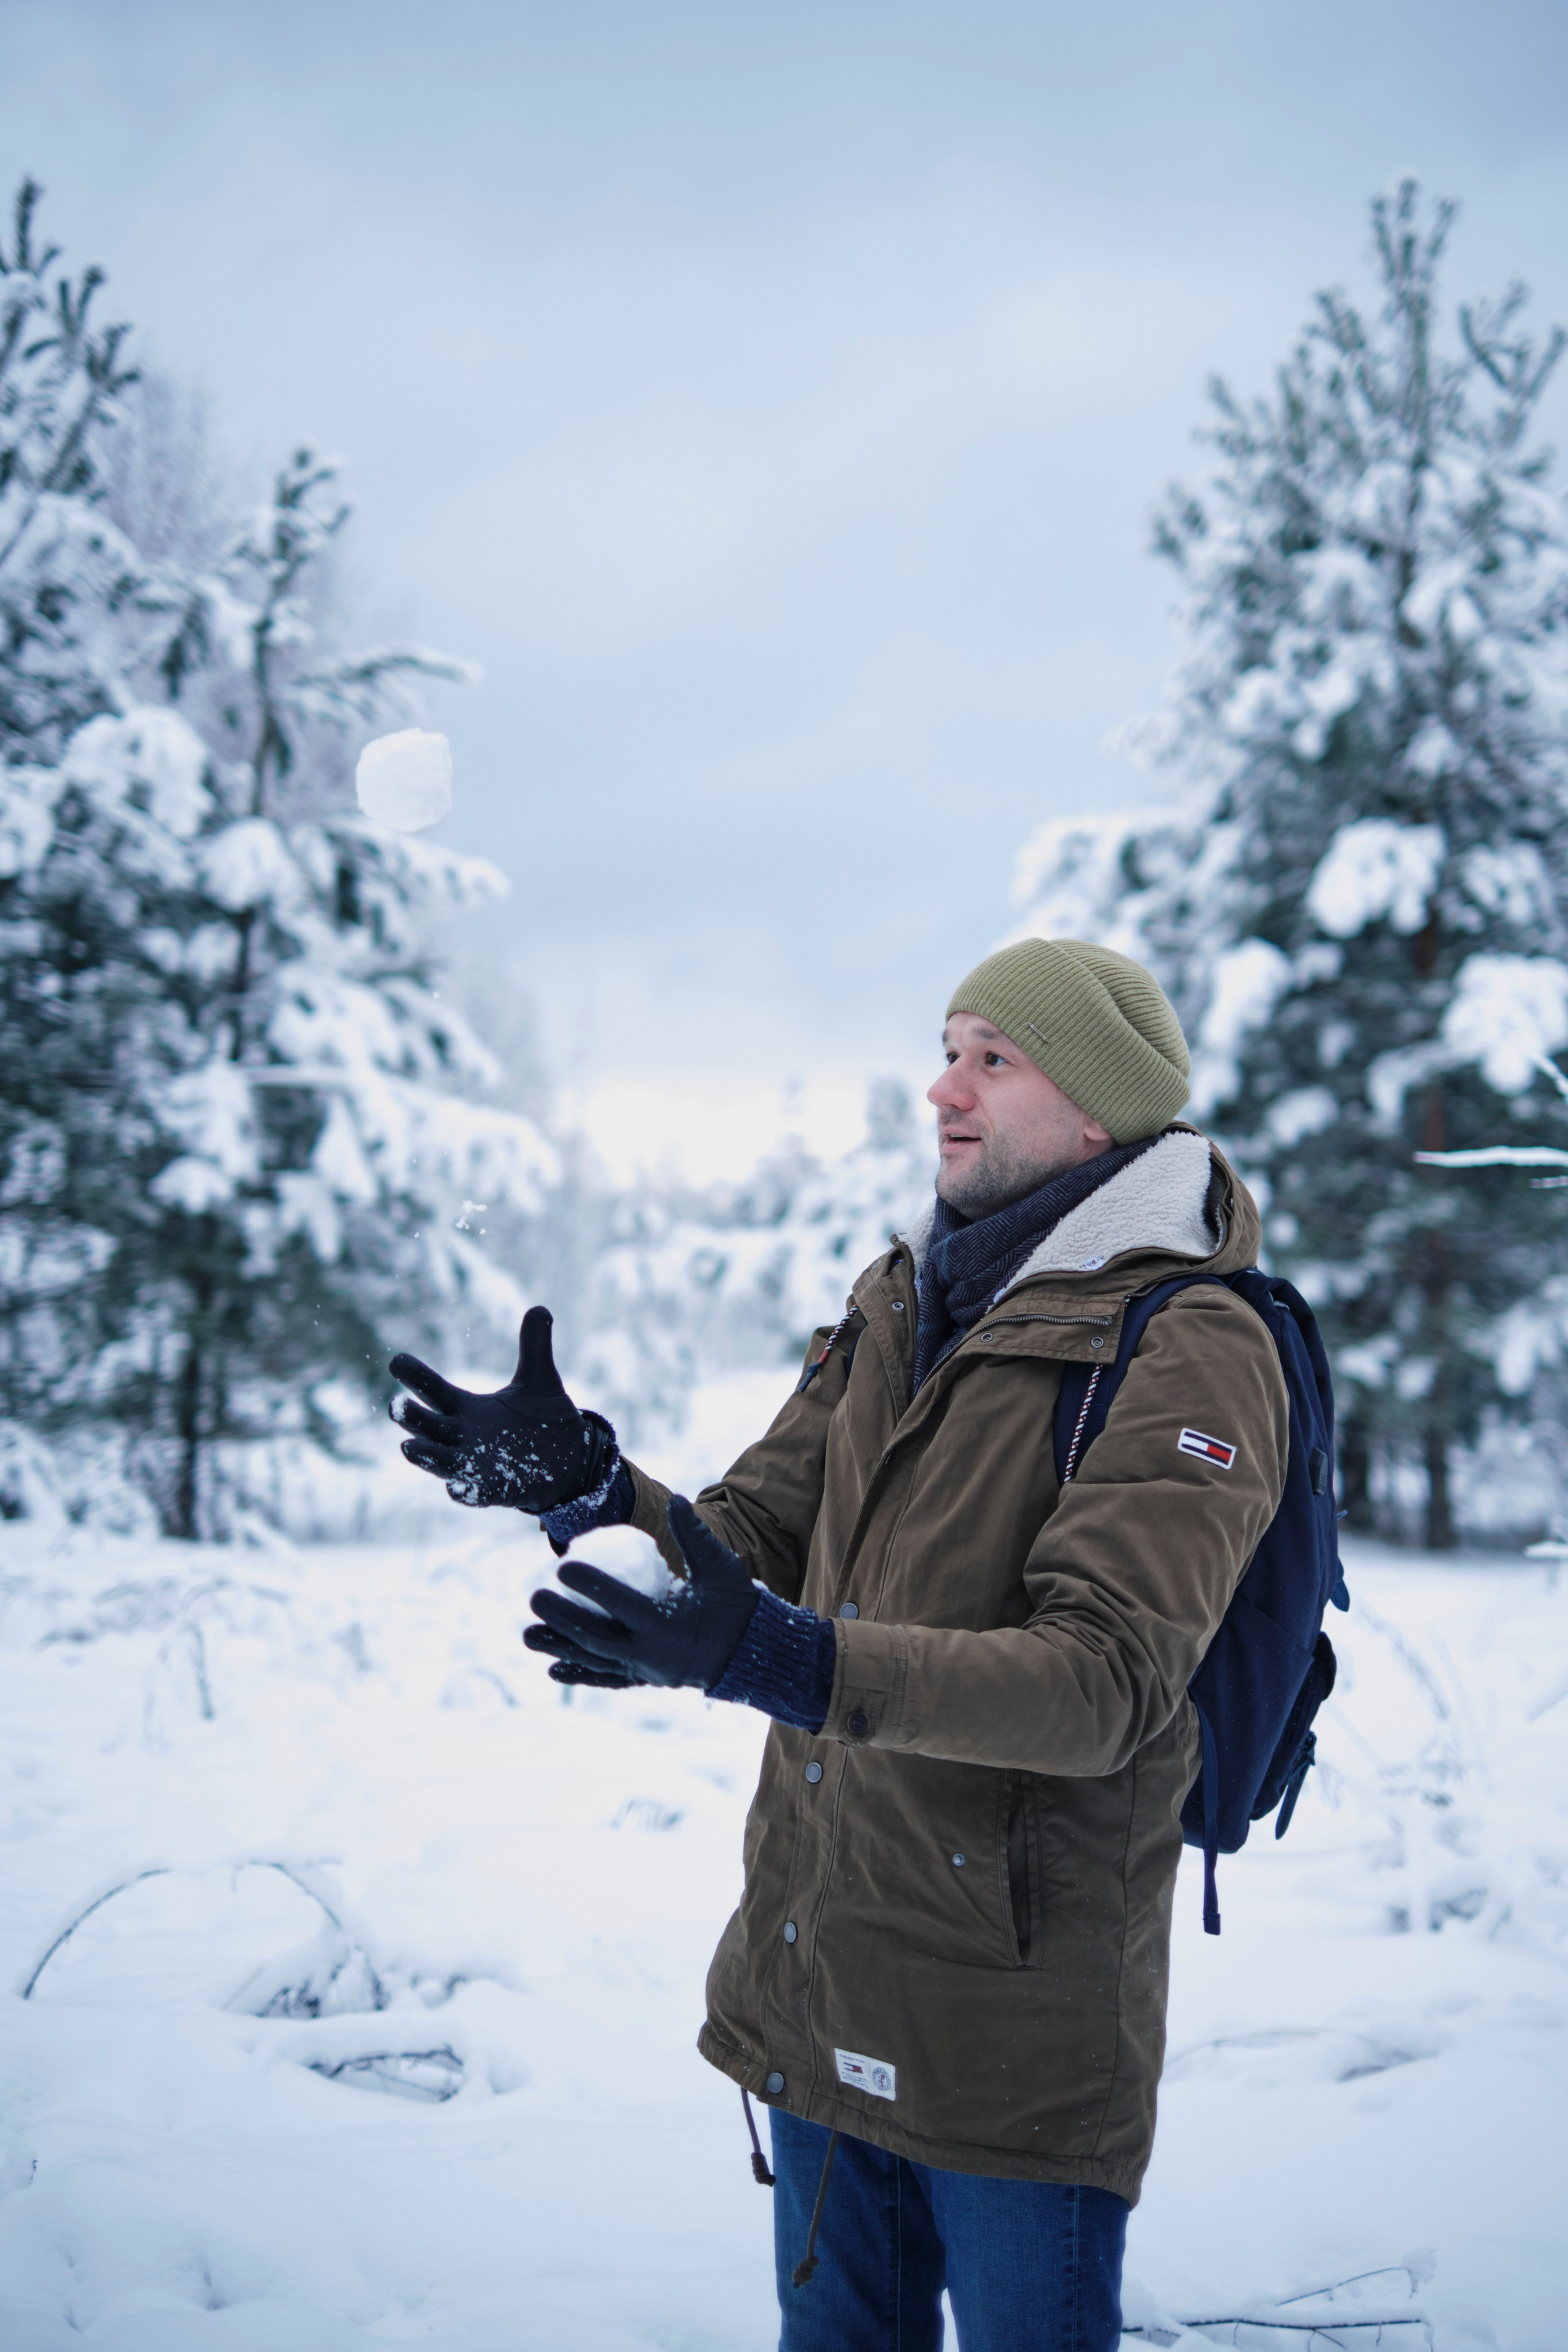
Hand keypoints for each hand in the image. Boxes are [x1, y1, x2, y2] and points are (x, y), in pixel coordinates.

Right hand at [389, 1305, 613, 1513]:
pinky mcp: (495, 1490)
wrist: (570, 1460)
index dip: (416, 1377)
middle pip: (429, 1427)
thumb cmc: (544, 1420)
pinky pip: (474, 1494)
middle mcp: (464, 1438)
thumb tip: (540, 1308)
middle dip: (412, 1418)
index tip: (397, 1361)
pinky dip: (464, 1491)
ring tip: (407, 1448)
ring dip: (426, 1457)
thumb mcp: (539, 1379)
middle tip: (394, 1406)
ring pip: (441, 1462)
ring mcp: (475, 1466)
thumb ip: (534, 1347)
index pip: (435, 1391)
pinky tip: (456, 1488)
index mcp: (467, 1409)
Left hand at [524, 1496, 758, 1690]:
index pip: (621, 1604)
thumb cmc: (736, 1605)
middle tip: (535, 1598)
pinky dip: (582, 1674)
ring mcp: (646, 1669)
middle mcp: (651, 1653)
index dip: (590, 1585)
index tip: (561, 1567)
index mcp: (668, 1625)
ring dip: (560, 1648)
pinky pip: (608, 1678)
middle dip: (562, 1619)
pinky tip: (554, 1669)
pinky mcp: (645, 1677)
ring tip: (527, 1637)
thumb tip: (678, 1500)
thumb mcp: (719, 1568)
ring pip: (595, 1660)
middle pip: (597, 1637)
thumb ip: (696, 1536)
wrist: (751, 1652)